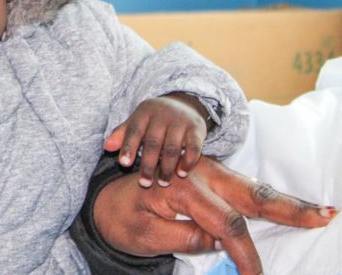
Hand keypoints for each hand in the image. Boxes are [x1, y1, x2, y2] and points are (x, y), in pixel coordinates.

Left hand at [93, 155, 336, 274]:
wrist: (104, 200)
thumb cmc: (122, 217)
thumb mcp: (144, 235)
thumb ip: (183, 237)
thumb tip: (220, 240)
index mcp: (181, 187)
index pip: (226, 223)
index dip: (244, 254)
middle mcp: (197, 174)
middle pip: (249, 194)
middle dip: (288, 209)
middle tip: (324, 216)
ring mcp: (204, 172)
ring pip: (250, 188)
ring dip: (285, 203)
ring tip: (320, 213)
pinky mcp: (207, 177)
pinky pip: (241, 188)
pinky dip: (266, 198)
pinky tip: (291, 208)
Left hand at [104, 93, 207, 186]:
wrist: (184, 104)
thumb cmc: (154, 119)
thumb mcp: (137, 121)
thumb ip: (122, 134)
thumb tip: (106, 147)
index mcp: (144, 112)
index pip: (134, 130)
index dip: (128, 147)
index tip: (124, 164)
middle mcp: (162, 116)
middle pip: (153, 142)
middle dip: (148, 164)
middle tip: (144, 183)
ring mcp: (181, 122)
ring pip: (172, 147)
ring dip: (167, 167)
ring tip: (162, 182)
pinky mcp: (197, 130)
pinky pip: (193, 147)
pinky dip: (187, 161)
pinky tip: (182, 173)